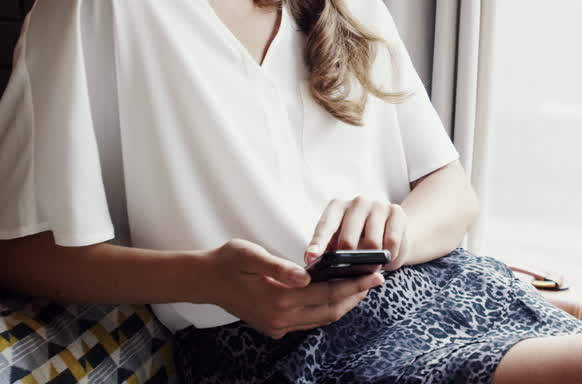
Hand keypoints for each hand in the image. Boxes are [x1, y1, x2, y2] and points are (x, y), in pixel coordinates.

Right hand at [206, 238, 383, 338]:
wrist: (204, 281)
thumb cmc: (228, 261)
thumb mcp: (250, 254)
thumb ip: (279, 266)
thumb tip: (306, 275)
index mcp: (278, 299)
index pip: (328, 293)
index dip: (354, 284)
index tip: (374, 274)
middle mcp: (281, 318)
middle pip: (331, 310)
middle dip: (356, 296)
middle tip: (376, 279)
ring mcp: (278, 326)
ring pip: (322, 318)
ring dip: (344, 304)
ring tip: (362, 286)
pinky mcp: (275, 327)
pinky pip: (310, 321)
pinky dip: (327, 308)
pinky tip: (336, 294)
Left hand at [304, 196, 411, 271]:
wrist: (391, 234)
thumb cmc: (358, 242)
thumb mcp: (339, 246)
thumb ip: (329, 252)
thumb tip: (316, 264)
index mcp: (336, 207)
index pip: (325, 227)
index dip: (317, 244)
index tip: (311, 258)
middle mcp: (357, 202)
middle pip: (348, 240)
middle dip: (348, 261)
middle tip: (353, 271)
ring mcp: (378, 204)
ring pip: (373, 244)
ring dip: (372, 261)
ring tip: (371, 266)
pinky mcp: (396, 211)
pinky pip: (392, 242)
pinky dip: (389, 257)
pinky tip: (387, 258)